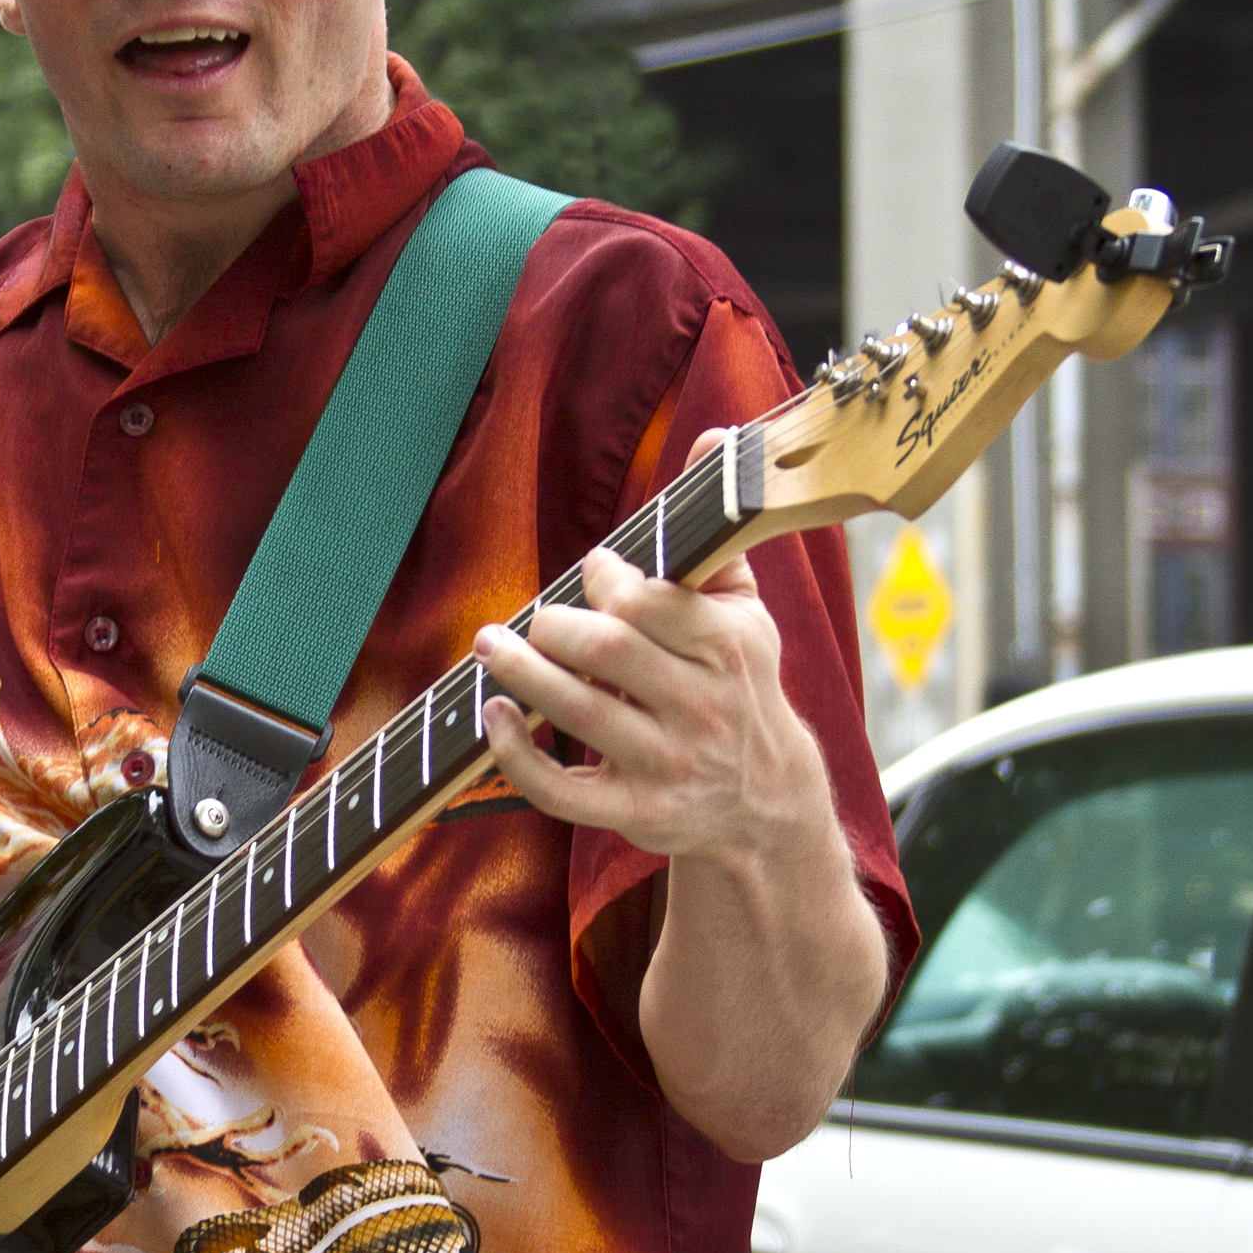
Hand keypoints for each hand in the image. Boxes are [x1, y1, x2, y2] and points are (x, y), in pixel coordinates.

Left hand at [470, 442, 889, 1155]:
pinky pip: (561, 789)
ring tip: (489, 645)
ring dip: (520, 674)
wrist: (763, 801)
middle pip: (608, 652)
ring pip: (579, 712)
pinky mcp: (634, 813)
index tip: (591, 574)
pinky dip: (516, 753)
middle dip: (555, 625)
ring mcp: (668, 764)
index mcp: (729, 646)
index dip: (605, 581)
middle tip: (534, 618)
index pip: (650, 602)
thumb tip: (715, 439)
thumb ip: (714, 533)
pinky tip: (495, 716)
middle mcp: (702, 707)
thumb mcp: (743, 609)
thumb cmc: (736, 684)